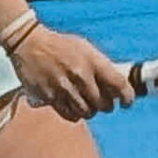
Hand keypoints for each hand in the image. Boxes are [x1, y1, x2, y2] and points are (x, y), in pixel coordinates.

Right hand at [12, 19, 135, 122]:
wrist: (29, 43)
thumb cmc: (59, 45)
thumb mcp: (84, 47)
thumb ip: (100, 65)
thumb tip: (117, 83)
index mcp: (92, 61)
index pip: (119, 84)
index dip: (128, 97)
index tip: (127, 102)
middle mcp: (80, 75)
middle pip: (104, 104)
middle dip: (107, 105)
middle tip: (104, 103)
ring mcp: (65, 87)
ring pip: (88, 112)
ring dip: (90, 111)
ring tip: (87, 104)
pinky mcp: (50, 97)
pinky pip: (70, 115)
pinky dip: (75, 114)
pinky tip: (73, 107)